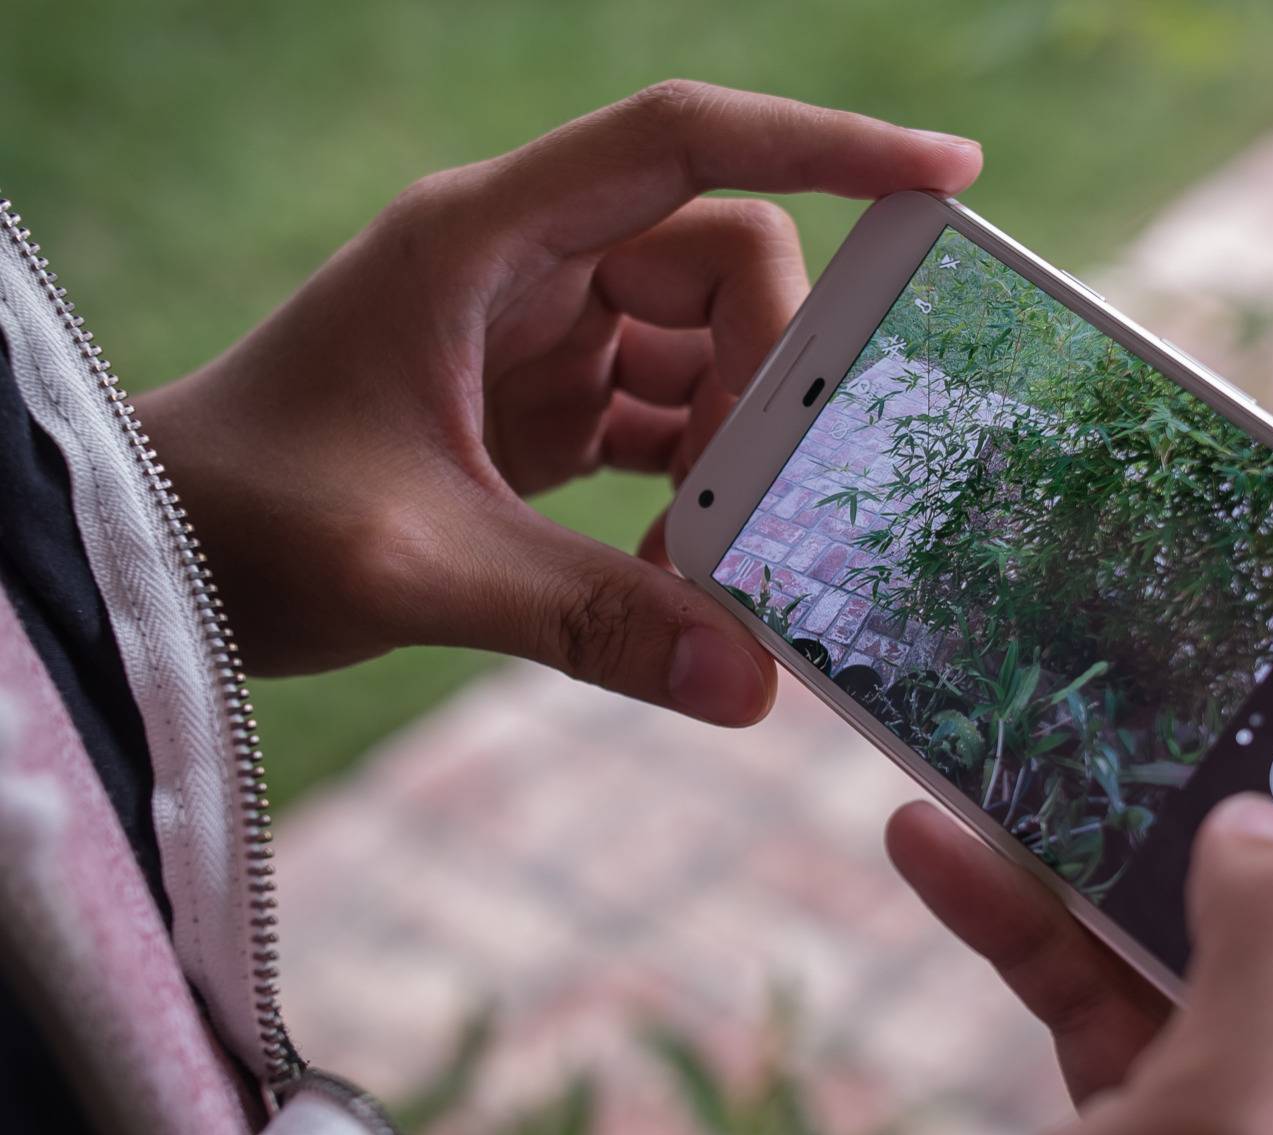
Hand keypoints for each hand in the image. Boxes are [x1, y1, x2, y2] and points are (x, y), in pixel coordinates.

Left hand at [135, 81, 980, 722]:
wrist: (162, 553)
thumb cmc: (247, 517)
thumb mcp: (418, 562)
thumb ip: (586, 614)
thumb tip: (751, 685)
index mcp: (489, 237)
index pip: (685, 143)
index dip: (824, 143)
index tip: (944, 179)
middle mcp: (529, 266)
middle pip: (723, 264)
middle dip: (769, 374)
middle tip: (762, 506)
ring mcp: (540, 337)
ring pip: (706, 350)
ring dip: (737, 445)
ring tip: (714, 554)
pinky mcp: (544, 408)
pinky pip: (668, 421)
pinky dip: (698, 486)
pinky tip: (684, 564)